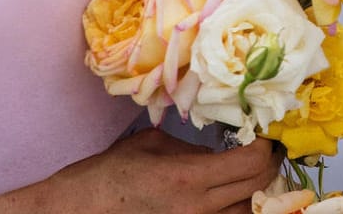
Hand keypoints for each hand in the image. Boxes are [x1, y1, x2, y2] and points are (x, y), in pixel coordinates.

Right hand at [0, 131, 283, 213]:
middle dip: (268, 169)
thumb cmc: (105, 178)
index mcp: (189, 181)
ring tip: (245, 178)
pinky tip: (224, 198)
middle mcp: (198, 212)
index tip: (270, 136)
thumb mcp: (148, 146)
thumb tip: (220, 147)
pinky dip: (231, 210)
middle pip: (260, 191)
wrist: (72, 213)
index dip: (269, 148)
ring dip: (253, 194)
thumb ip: (190, 148)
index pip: (254, 165)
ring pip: (247, 213)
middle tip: (266, 153)